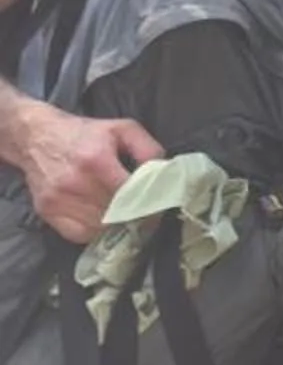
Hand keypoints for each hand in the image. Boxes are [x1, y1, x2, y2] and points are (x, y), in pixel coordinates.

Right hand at [9, 105, 163, 242]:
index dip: (148, 203)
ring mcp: (58, 200)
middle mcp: (75, 183)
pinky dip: (94, 232)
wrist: (36, 136)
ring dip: (116, 226)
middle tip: (147, 214)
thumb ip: (148, 149)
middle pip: (116, 213)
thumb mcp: (123, 129)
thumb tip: (163, 174)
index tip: (159, 206)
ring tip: (125, 217)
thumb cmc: (85, 133)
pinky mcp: (46, 211)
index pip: (130, 194)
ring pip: (99, 227)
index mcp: (96, 160)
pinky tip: (103, 220)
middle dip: (135, 216)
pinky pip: (78, 235)